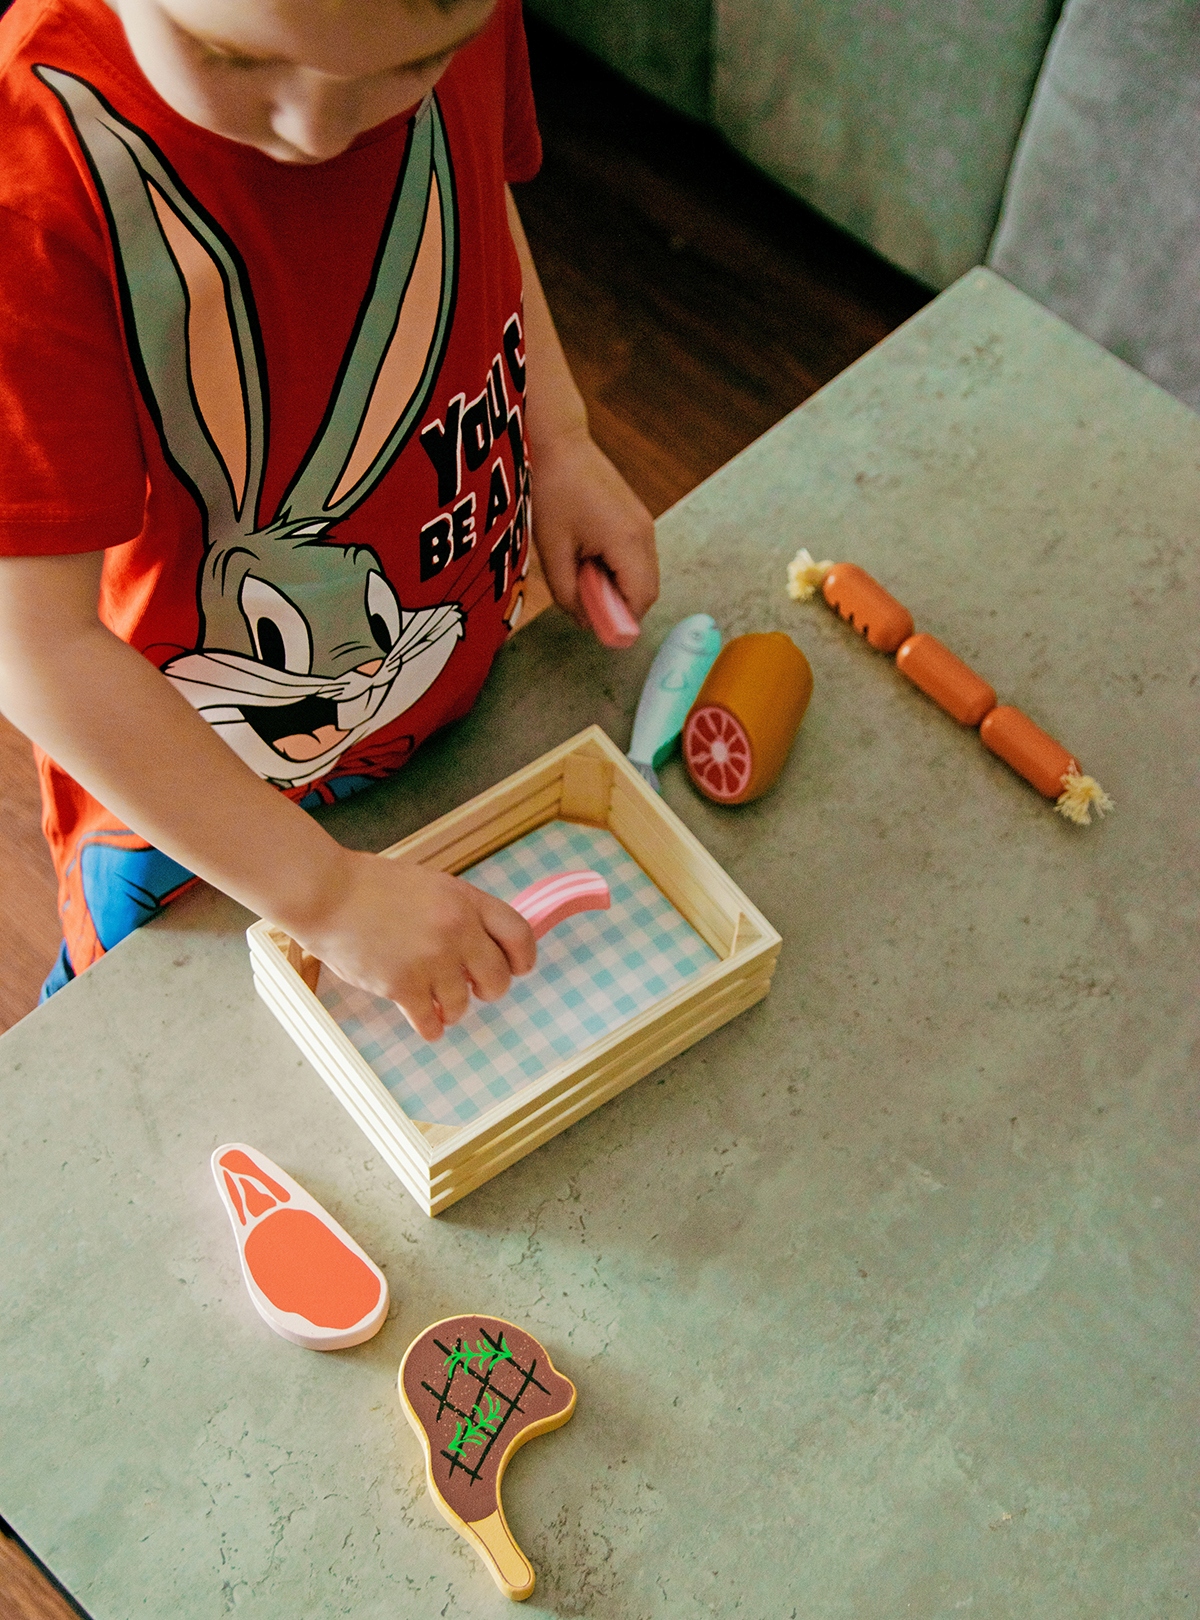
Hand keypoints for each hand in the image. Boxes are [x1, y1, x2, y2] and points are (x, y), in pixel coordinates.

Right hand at [293, 850, 536, 1040]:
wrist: (327, 893)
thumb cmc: (372, 887)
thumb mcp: (430, 885)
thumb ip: (461, 912)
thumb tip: (485, 946)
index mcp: (466, 900)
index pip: (519, 935)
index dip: (523, 958)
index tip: (517, 969)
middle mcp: (456, 930)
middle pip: (498, 979)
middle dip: (488, 990)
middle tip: (471, 989)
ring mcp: (430, 959)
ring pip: (462, 1006)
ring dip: (450, 1008)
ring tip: (432, 998)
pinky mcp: (402, 985)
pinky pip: (431, 1022)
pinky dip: (429, 1027)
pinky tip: (423, 1020)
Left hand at [531, 428, 658, 632]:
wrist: (559, 443)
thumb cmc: (552, 490)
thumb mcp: (552, 550)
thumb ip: (568, 593)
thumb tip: (586, 622)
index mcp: (627, 541)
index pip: (641, 599)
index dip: (623, 622)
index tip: (598, 629)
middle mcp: (644, 533)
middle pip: (648, 591)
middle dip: (621, 607)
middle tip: (587, 605)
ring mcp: (644, 524)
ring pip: (643, 575)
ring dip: (618, 588)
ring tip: (583, 576)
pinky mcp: (636, 518)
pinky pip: (636, 558)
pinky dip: (618, 570)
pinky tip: (589, 559)